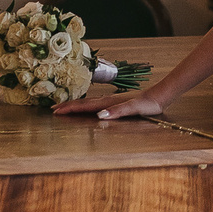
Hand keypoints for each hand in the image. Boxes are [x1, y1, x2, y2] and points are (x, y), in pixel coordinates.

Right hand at [52, 82, 168, 120]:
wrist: (159, 96)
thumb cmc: (148, 104)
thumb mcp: (134, 108)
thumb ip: (117, 111)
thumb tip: (99, 115)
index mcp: (109, 101)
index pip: (85, 105)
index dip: (70, 108)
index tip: (56, 111)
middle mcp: (108, 99)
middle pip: (83, 102)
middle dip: (68, 106)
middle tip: (53, 109)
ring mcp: (111, 100)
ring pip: (88, 103)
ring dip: (75, 105)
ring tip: (64, 108)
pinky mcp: (116, 102)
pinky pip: (95, 104)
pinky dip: (86, 106)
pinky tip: (87, 108)